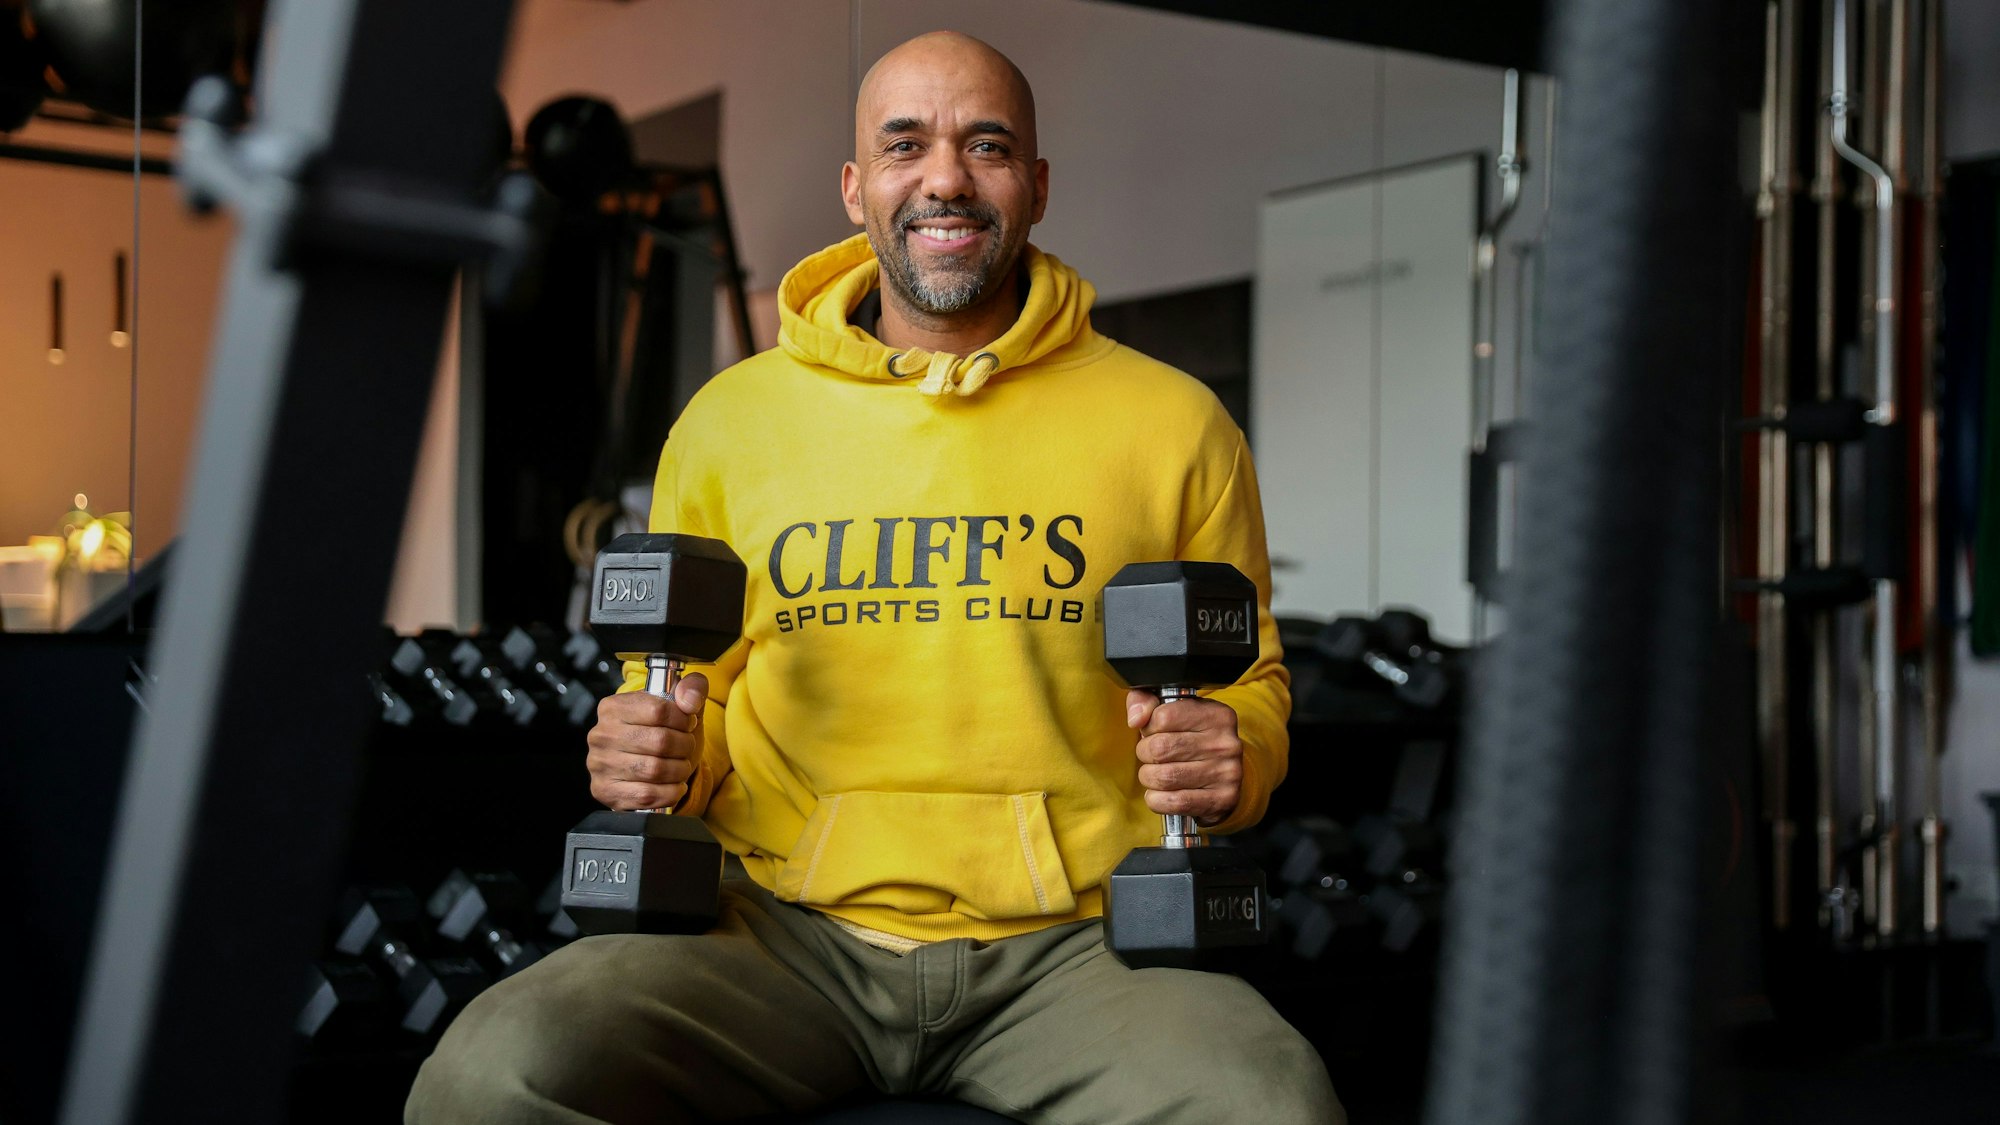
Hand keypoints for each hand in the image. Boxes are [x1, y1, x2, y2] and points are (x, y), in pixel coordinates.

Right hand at [586, 674, 707, 810]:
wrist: (642, 765)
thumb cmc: (659, 732)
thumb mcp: (677, 705)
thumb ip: (692, 688)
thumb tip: (690, 699)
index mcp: (613, 707)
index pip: (659, 710)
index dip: (683, 720)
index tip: (687, 725)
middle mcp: (601, 735)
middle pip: (660, 741)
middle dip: (684, 746)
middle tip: (687, 748)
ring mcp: (600, 764)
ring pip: (655, 770)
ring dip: (679, 770)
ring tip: (681, 766)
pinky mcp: (605, 790)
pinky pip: (647, 795)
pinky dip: (669, 792)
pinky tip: (673, 785)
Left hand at [1125, 689, 1242, 826]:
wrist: (1225, 775)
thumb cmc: (1192, 739)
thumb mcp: (1174, 710)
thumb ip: (1145, 700)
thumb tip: (1136, 718)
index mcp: (1216, 715)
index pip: (1163, 717)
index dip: (1149, 727)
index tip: (1155, 731)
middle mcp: (1225, 743)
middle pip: (1160, 748)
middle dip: (1145, 753)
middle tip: (1153, 755)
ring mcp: (1226, 773)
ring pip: (1163, 777)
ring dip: (1149, 778)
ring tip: (1157, 773)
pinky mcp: (1221, 800)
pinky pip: (1173, 802)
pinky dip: (1157, 800)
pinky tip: (1162, 793)